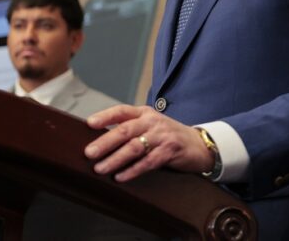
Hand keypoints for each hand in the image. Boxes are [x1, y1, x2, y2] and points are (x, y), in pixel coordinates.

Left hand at [83, 105, 213, 181]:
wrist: (199, 144)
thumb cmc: (169, 136)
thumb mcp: (151, 126)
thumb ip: (131, 129)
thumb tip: (100, 141)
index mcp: (145, 113)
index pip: (122, 111)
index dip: (105, 116)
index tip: (89, 124)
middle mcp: (153, 122)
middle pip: (125, 130)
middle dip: (105, 142)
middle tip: (89, 153)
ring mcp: (162, 136)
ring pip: (134, 147)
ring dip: (115, 159)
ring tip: (101, 168)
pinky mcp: (170, 151)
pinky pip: (147, 162)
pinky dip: (132, 170)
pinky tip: (121, 177)